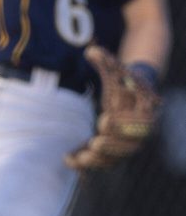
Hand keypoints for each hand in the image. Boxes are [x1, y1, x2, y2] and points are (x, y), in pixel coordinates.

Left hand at [64, 45, 161, 170]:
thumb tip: (91, 51)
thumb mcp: (116, 70)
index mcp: (147, 114)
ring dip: (98, 160)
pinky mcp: (110, 152)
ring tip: (80, 157)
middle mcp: (139, 134)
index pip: (142, 125)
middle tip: (94, 142)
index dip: (124, 125)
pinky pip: (100, 163)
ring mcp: (125, 146)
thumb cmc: (123, 81)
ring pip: (115, 159)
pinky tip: (67, 160)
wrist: (127, 95)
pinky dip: (85, 164)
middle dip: (112, 146)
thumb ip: (106, 61)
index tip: (103, 119)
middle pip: (130, 147)